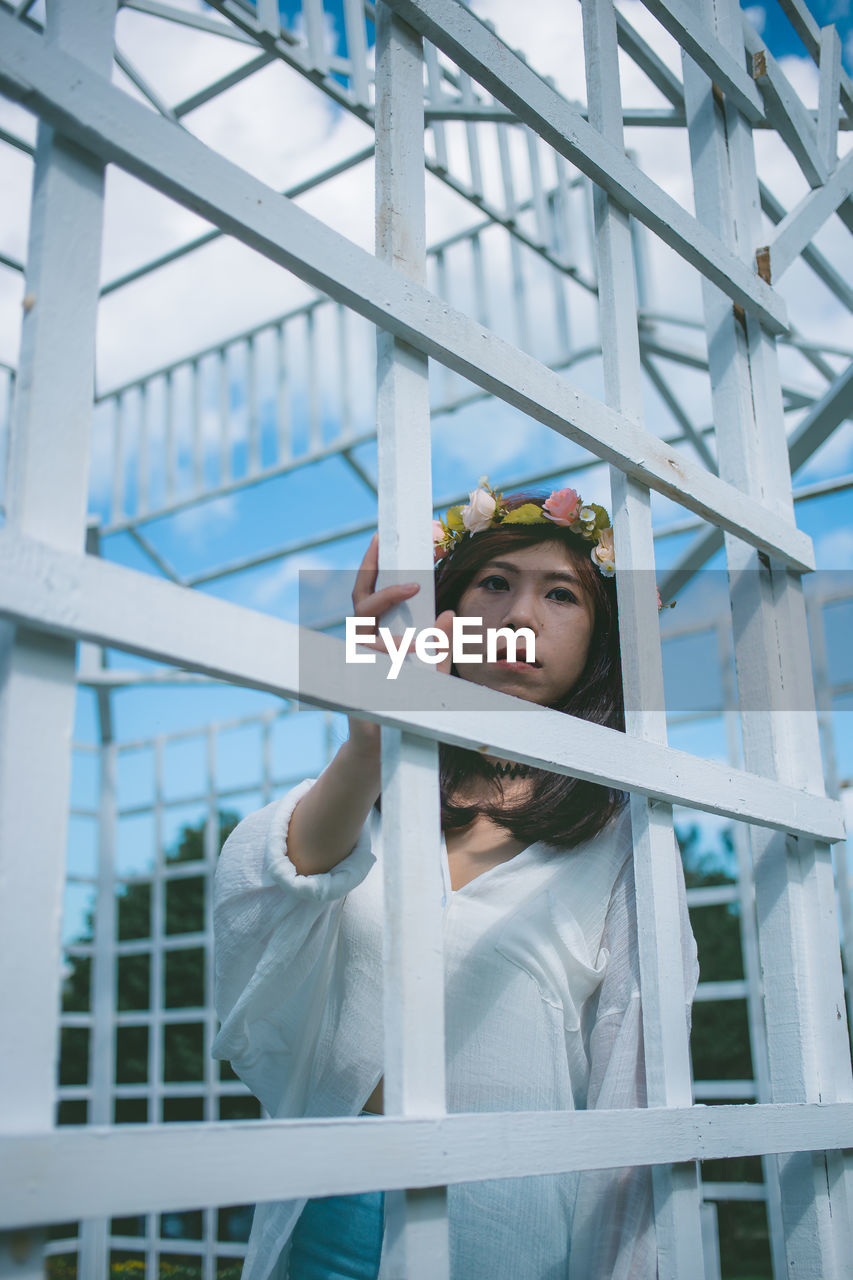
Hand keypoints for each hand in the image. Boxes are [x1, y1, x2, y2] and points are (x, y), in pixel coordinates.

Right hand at [347, 534, 454, 754]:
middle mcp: (360, 640)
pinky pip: (374, 666)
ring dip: (396, 640)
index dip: (375, 563)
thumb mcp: (433, 671)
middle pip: (362, 601)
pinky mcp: (355, 682)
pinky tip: (407, 672)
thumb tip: (450, 613)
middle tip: (410, 575)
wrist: (384, 746)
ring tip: (418, 647)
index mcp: (376, 630)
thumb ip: (442, 644)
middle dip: (382, 582)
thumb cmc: (408, 704)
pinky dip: (393, 666)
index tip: (382, 536)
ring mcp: (355, 661)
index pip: (371, 590)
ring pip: (370, 635)